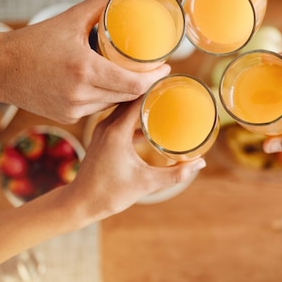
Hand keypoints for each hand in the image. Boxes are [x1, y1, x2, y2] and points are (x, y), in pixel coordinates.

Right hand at [0, 0, 170, 123]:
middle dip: (144, 83)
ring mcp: (72, 111)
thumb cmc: (31, 43)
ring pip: (112, 103)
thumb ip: (98, 3)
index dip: (154, 78)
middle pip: (127, 95)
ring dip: (125, 91)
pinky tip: (107, 85)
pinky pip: (96, 109)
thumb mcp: (68, 19)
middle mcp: (79, 95)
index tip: (165, 67)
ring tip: (133, 74)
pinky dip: (105, 97)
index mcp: (84, 70)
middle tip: (154, 69)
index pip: (133, 83)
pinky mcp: (66, 118)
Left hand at [63, 98, 205, 217]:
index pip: (137, 97)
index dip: (154, 86)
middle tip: (170, 85)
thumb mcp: (146, 183)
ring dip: (140, 101)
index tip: (170, 79)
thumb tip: (200, 164)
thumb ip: (175, 173)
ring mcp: (102, 130)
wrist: (80, 203)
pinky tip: (149, 120)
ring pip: (124, 106)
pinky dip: (134, 114)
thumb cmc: (110, 193)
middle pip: (129, 97)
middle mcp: (107, 125)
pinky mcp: (102, 137)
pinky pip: (120, 117)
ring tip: (161, 98)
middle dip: (149, 90)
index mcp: (117, 131)